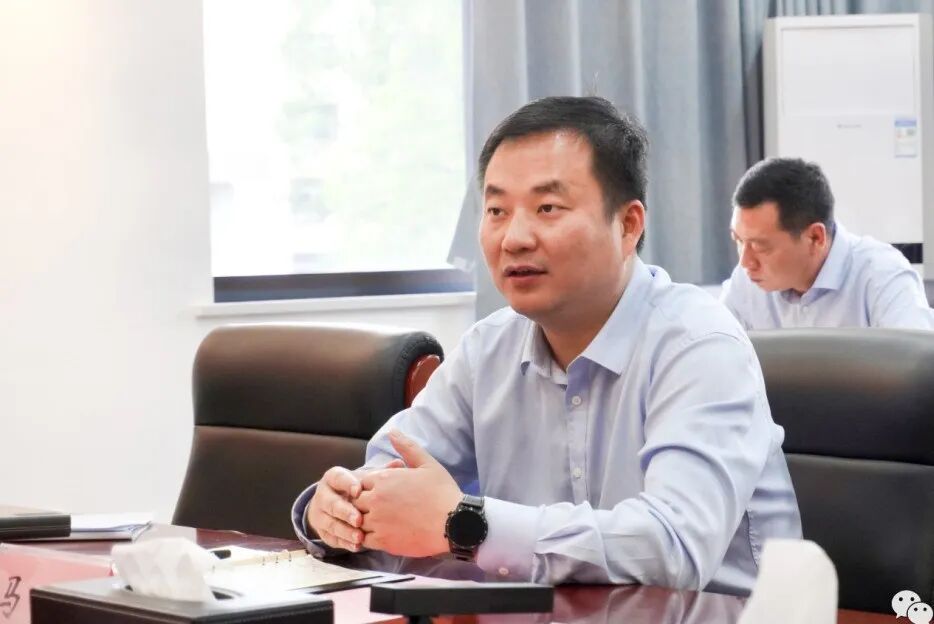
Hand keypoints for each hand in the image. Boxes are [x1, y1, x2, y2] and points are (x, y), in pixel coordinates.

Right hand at [306, 461, 403, 550]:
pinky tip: (357, 546)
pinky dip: (345, 543)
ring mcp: (320, 515)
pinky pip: (332, 539)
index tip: (359, 490)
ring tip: (360, 537)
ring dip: (345, 531)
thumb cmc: (355, 488)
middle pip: (331, 504)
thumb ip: (379, 473)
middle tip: (359, 519)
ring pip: (331, 524)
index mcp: (332, 478)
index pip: (337, 478)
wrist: (335, 504)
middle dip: (345, 512)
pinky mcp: (323, 532)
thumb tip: (399, 464)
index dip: (347, 484)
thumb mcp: (364, 478)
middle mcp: (323, 496)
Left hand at [356, 429, 463, 556]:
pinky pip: (363, 540)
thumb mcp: (427, 463)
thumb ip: (407, 447)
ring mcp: (377, 522)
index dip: (369, 486)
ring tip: (378, 523)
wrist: (454, 523)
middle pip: (355, 501)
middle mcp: (376, 500)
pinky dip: (365, 538)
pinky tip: (378, 535)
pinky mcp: (383, 542)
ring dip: (362, 521)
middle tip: (377, 508)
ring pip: (356, 521)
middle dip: (362, 503)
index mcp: (384, 479)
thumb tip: (392, 431)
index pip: (361, 481)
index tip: (380, 492)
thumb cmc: (442, 492)